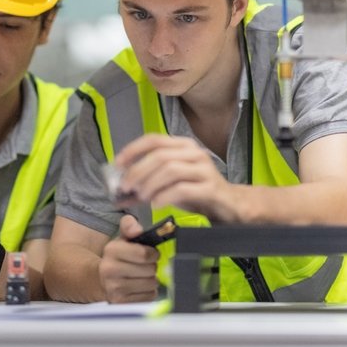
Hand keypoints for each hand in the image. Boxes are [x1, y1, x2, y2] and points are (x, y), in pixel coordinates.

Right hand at [99, 215, 159, 303]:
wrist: (101, 280)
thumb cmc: (118, 257)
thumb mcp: (122, 238)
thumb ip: (129, 225)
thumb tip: (137, 229)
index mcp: (111, 251)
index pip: (144, 254)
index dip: (153, 254)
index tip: (151, 254)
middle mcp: (110, 270)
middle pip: (150, 270)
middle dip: (152, 267)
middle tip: (144, 266)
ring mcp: (114, 289)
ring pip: (152, 284)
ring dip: (151, 280)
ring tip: (141, 277)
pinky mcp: (121, 303)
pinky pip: (149, 297)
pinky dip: (148, 292)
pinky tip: (138, 288)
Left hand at [116, 134, 235, 221]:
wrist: (229, 206)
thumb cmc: (197, 192)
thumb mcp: (168, 187)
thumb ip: (145, 188)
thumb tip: (118, 194)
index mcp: (183, 146)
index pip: (154, 139)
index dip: (133, 149)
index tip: (117, 163)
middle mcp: (194, 153)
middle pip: (160, 156)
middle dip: (138, 171)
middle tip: (125, 187)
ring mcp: (204, 169)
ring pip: (170, 169)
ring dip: (150, 183)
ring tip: (142, 196)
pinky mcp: (211, 187)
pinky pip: (182, 188)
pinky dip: (164, 196)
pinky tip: (156, 204)